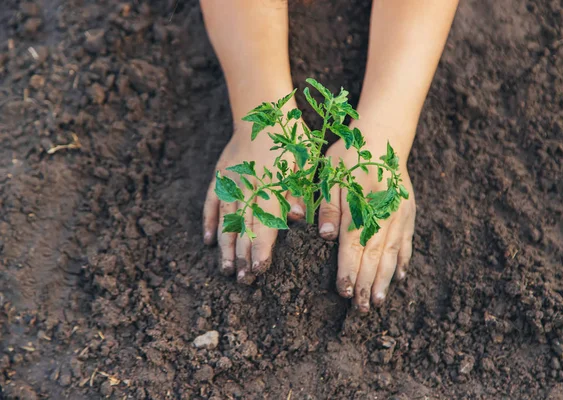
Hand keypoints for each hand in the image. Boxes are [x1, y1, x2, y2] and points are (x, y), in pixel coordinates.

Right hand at [203, 121, 304, 283]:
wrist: (263, 111)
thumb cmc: (291, 140)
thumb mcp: (304, 162)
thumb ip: (299, 190)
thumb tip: (296, 218)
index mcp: (270, 186)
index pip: (264, 225)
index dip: (260, 249)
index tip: (258, 270)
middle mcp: (248, 188)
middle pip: (243, 228)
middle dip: (243, 256)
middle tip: (243, 281)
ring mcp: (230, 183)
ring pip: (227, 220)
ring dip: (226, 246)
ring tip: (226, 270)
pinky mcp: (220, 176)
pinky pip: (211, 202)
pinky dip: (210, 221)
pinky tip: (208, 241)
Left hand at [318, 136, 415, 311]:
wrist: (382, 136)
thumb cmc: (349, 156)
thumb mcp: (331, 175)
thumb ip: (329, 207)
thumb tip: (327, 237)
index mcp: (360, 205)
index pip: (353, 245)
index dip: (349, 270)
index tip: (345, 292)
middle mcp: (383, 213)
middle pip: (374, 255)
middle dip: (367, 283)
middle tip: (362, 308)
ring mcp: (399, 214)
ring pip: (393, 253)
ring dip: (386, 279)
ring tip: (380, 301)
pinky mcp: (408, 212)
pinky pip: (407, 241)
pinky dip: (404, 260)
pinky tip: (402, 277)